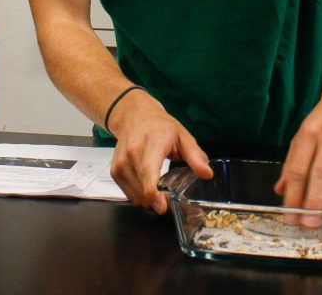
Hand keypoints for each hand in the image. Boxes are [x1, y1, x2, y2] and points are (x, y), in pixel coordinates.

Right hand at [108, 91, 211, 212]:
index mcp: (153, 141)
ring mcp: (121, 162)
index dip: (153, 192)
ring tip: (161, 196)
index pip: (148, 170)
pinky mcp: (115, 171)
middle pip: (142, 188)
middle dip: (158, 203)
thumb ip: (195, 156)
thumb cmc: (159, 126)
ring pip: (135, 196)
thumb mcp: (183, 136)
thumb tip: (207, 174)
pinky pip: (128, 195)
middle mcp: (133, 152)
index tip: (163, 205)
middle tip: (171, 203)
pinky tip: (149, 190)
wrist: (133, 116)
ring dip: (149, 203)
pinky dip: (140, 198)